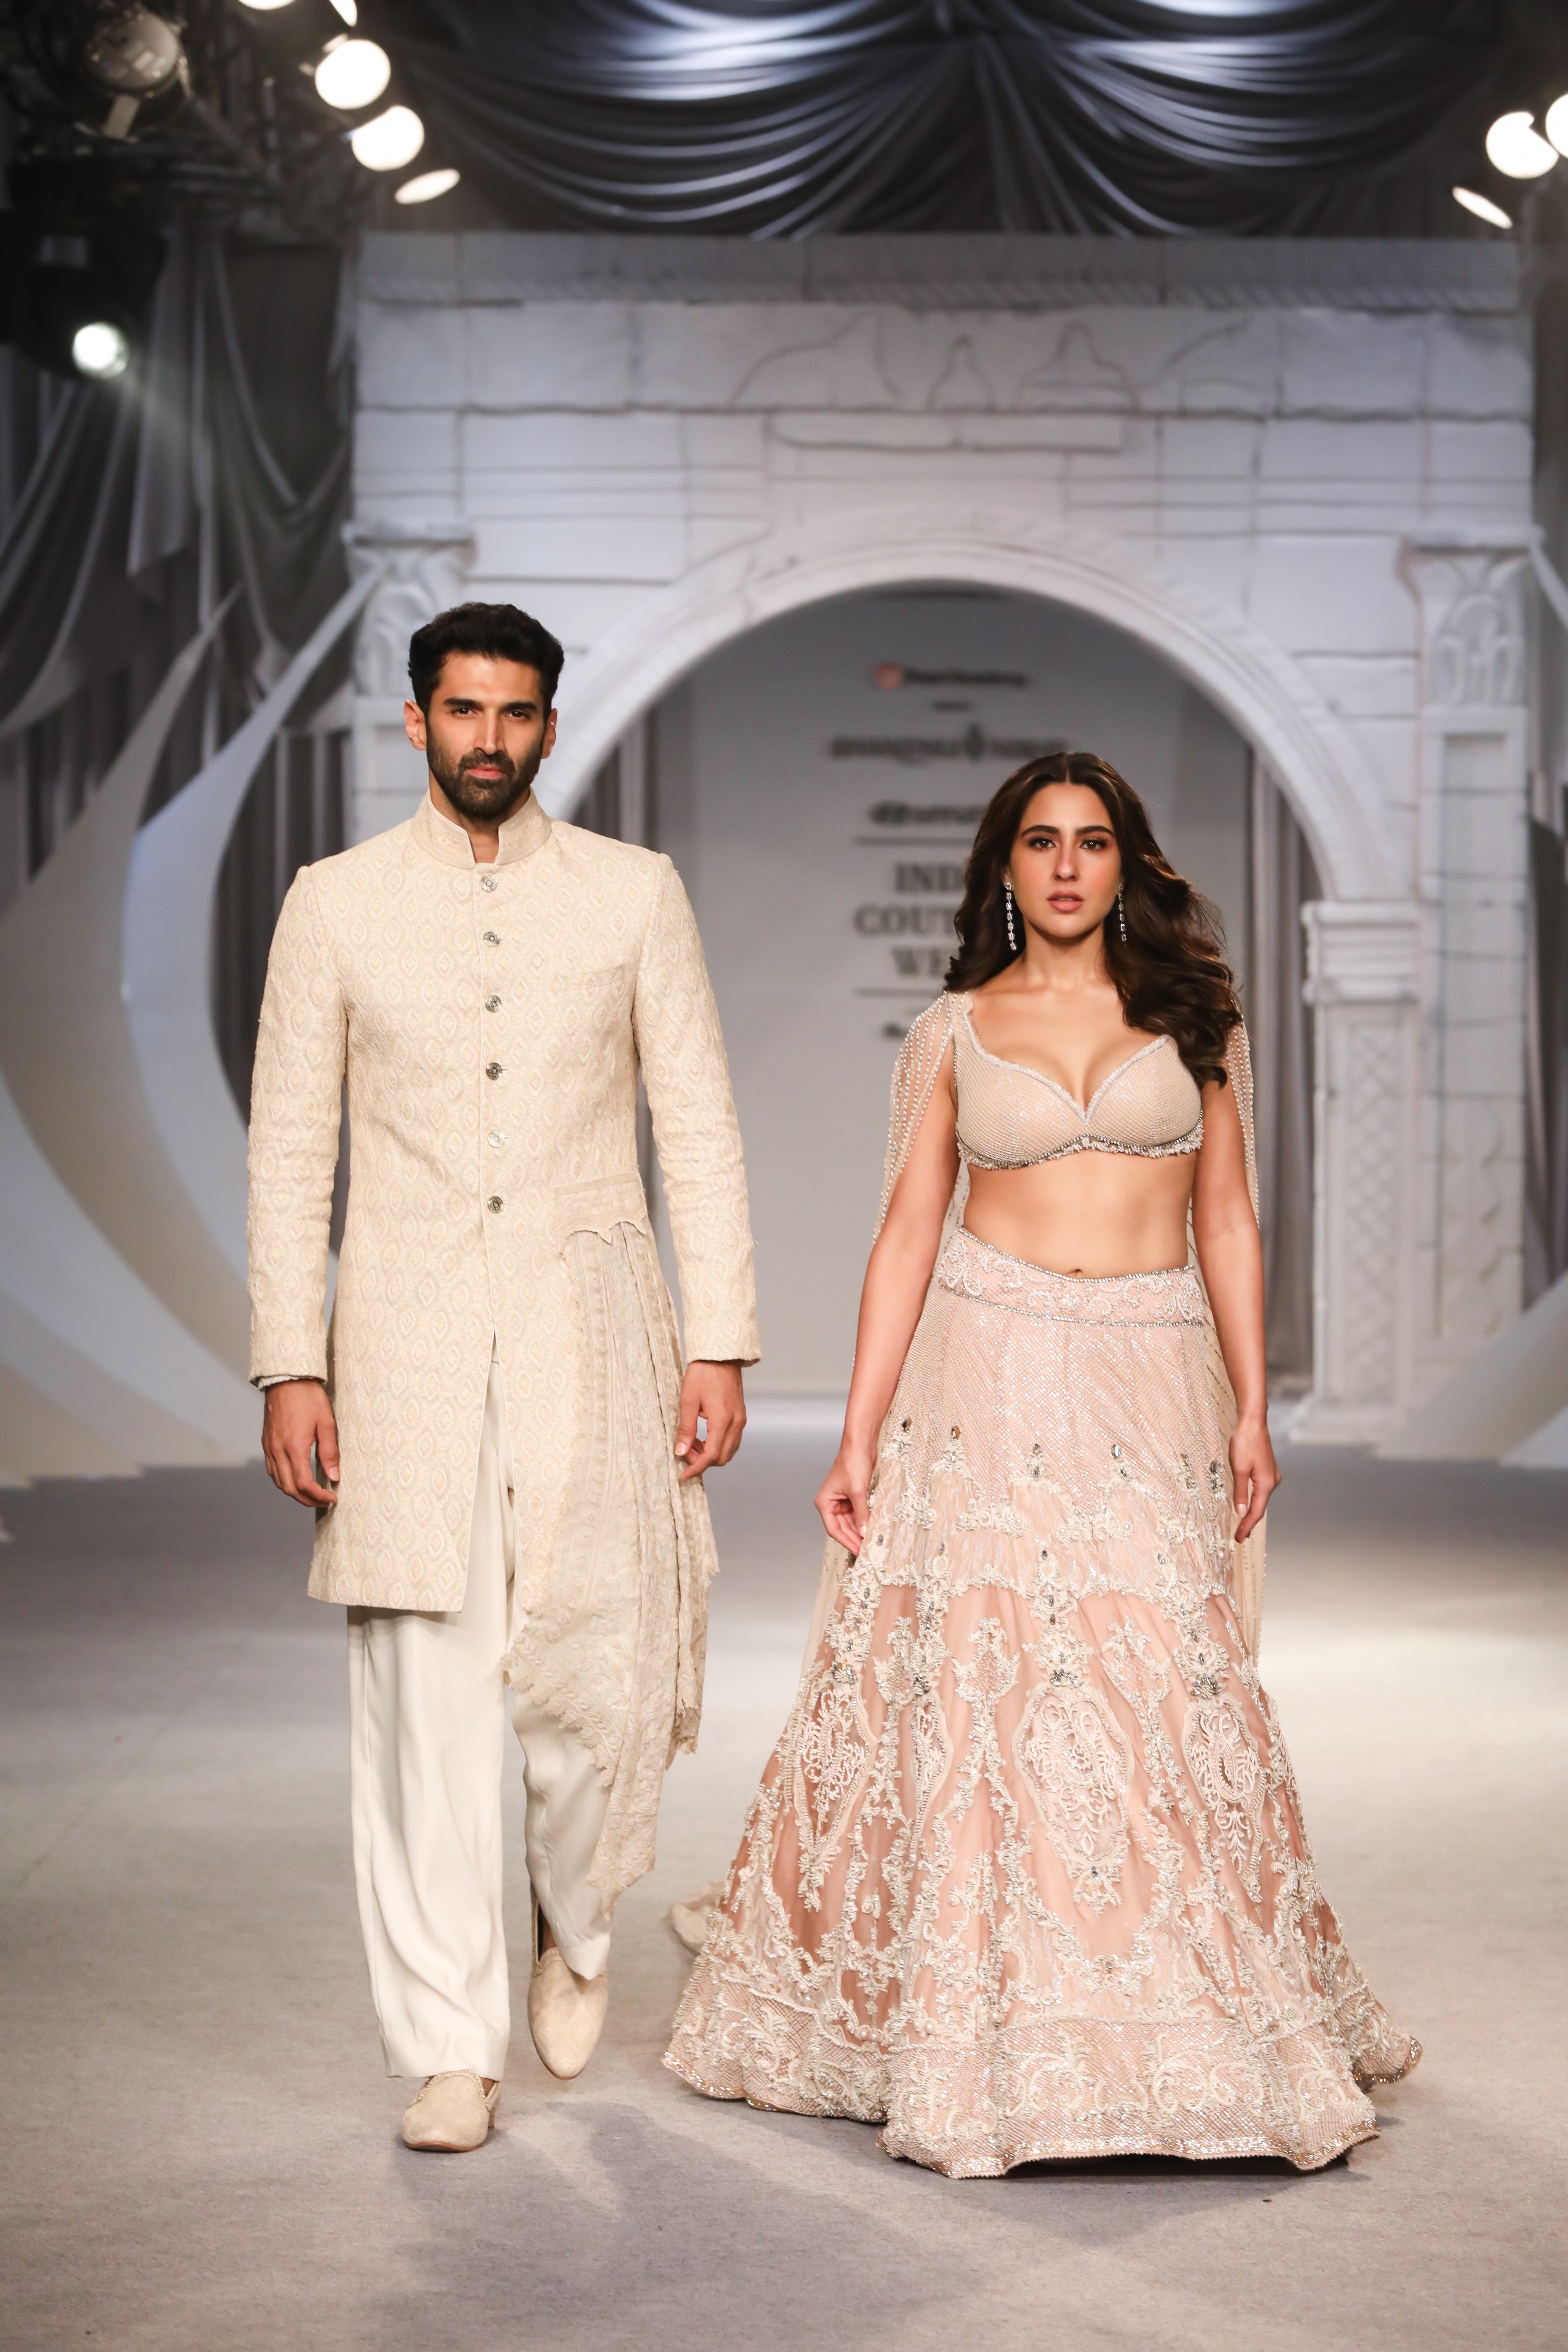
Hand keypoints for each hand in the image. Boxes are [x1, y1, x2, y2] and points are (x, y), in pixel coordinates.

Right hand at [262, 1380, 340, 1507]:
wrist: (286, 1380)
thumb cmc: (308, 1398)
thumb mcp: (326, 1423)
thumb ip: (330, 1452)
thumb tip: (334, 1477)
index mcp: (294, 1447)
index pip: (304, 1484)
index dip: (318, 1496)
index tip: (332, 1498)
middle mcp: (278, 1451)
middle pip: (289, 1488)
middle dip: (307, 1500)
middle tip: (324, 1501)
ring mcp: (269, 1448)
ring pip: (278, 1482)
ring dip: (294, 1493)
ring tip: (312, 1494)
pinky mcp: (266, 1443)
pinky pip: (272, 1470)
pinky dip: (284, 1481)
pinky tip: (296, 1479)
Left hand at [674, 1360, 745, 1480]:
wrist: (720, 1356)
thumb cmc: (703, 1374)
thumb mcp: (688, 1401)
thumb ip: (686, 1429)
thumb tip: (680, 1451)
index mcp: (723, 1421)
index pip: (711, 1456)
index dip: (696, 1468)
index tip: (684, 1476)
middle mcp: (736, 1423)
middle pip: (722, 1457)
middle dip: (703, 1461)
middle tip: (684, 1452)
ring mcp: (740, 1420)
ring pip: (728, 1450)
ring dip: (711, 1453)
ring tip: (691, 1443)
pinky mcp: (740, 1416)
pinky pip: (731, 1440)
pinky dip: (718, 1444)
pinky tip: (703, 1436)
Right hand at [815, 1439, 872, 1554]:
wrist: (861, 1444)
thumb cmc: (853, 1462)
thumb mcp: (858, 1492)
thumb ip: (861, 1514)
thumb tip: (865, 1532)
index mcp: (825, 1502)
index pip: (834, 1529)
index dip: (846, 1541)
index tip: (858, 1551)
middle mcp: (831, 1502)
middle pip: (842, 1527)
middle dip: (854, 1538)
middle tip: (867, 1550)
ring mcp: (842, 1500)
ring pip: (851, 1522)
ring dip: (860, 1531)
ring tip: (871, 1542)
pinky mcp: (853, 1496)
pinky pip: (858, 1513)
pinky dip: (865, 1521)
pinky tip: (873, 1528)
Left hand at [1230, 1415, 1278, 1543]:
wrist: (1253, 1423)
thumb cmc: (1245, 1443)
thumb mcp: (1238, 1469)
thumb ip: (1240, 1492)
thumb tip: (1240, 1512)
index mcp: (1266, 1484)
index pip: (1256, 1512)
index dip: (1246, 1526)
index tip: (1239, 1538)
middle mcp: (1273, 1482)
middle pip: (1260, 1507)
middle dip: (1249, 1522)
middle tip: (1239, 1536)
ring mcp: (1272, 1476)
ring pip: (1261, 1499)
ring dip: (1252, 1511)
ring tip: (1242, 1524)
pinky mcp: (1269, 1470)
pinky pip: (1261, 1490)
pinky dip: (1254, 1500)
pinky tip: (1248, 1503)